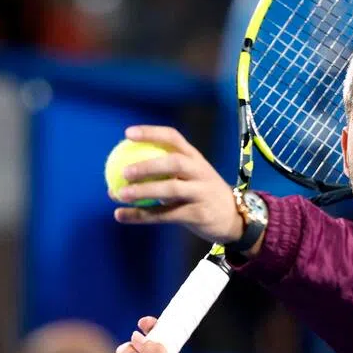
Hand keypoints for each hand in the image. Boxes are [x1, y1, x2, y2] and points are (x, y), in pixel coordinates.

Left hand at [112, 126, 243, 245]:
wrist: (233, 218)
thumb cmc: (201, 194)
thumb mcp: (189, 177)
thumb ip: (162, 173)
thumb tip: (119, 172)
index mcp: (195, 158)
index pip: (174, 138)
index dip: (151, 133)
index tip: (128, 134)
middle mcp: (200, 172)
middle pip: (175, 163)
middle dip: (148, 165)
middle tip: (124, 171)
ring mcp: (201, 193)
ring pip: (171, 190)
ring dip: (143, 191)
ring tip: (119, 194)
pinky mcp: (199, 214)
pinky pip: (166, 215)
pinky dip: (141, 216)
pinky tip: (121, 215)